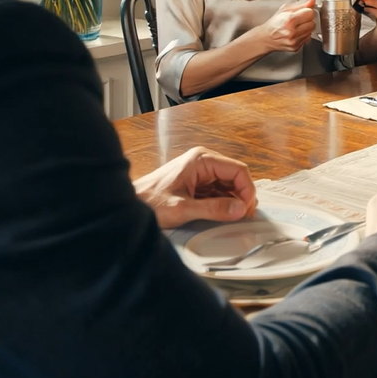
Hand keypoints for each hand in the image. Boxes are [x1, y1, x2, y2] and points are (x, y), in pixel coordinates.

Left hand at [133, 146, 256, 228]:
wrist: (129, 204)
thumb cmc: (150, 202)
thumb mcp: (183, 208)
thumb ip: (213, 209)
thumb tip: (240, 209)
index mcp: (201, 160)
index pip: (237, 170)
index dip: (247, 190)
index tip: (247, 210)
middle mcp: (204, 161)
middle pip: (235, 176)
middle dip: (242, 196)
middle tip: (243, 217)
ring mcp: (201, 171)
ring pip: (228, 184)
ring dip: (234, 200)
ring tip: (234, 217)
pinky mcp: (197, 182)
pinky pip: (218, 190)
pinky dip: (224, 202)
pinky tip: (223, 214)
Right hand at [264, 0, 315, 52]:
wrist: (266, 38)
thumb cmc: (274, 23)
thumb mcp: (285, 9)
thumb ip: (301, 5)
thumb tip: (312, 0)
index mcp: (289, 19)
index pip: (310, 13)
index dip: (307, 11)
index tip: (303, 12)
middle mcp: (292, 31)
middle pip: (312, 23)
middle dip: (307, 20)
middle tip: (299, 20)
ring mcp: (294, 41)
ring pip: (311, 31)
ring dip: (306, 27)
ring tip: (297, 26)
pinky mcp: (296, 47)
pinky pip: (308, 38)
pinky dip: (304, 34)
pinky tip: (296, 32)